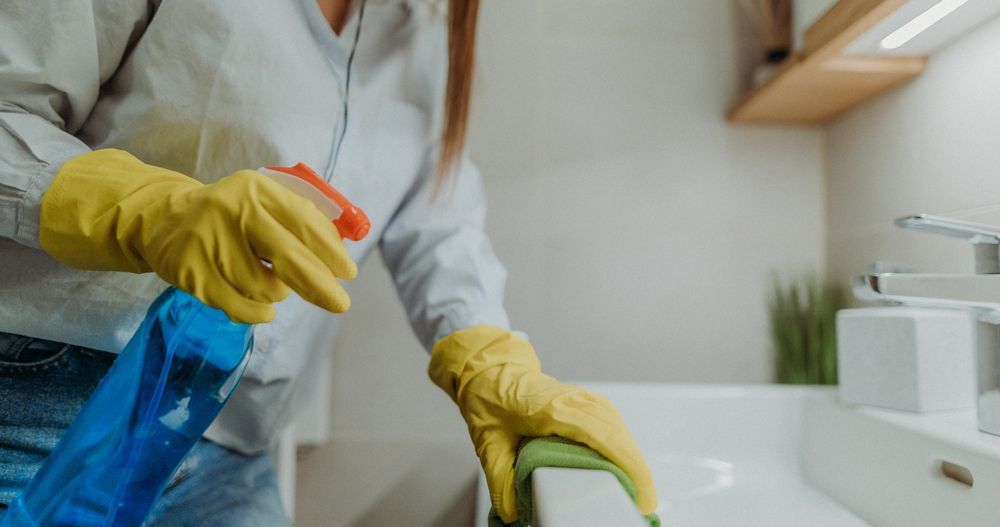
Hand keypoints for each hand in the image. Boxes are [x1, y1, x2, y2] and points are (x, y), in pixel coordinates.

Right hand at [40, 149, 356, 322]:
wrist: (162, 219)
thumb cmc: (230, 216)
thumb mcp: (261, 203)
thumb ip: (299, 221)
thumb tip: (341, 256)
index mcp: (256, 189)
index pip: (303, 221)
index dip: (330, 251)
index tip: (348, 273)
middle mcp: (231, 211)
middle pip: (288, 257)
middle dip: (319, 285)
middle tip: (340, 304)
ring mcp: (207, 242)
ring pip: (265, 287)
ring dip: (276, 293)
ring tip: (266, 281)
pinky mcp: (191, 272)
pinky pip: (241, 306)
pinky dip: (258, 311)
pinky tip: (260, 305)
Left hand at [428, 325, 656, 522]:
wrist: (489, 370)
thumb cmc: (489, 400)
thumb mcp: (488, 443)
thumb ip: (501, 480)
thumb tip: (515, 512)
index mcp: (549, 408)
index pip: (599, 433)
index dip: (625, 462)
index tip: (639, 492)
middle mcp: (572, 399)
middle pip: (616, 432)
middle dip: (636, 468)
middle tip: (642, 503)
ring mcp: (582, 397)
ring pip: (618, 427)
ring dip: (631, 457)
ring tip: (635, 490)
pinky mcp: (586, 401)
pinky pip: (613, 423)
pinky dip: (622, 445)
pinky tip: (623, 466)